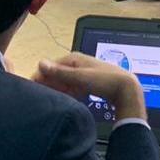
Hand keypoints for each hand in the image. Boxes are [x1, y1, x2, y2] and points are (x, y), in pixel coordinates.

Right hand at [32, 53, 146, 121]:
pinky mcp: (87, 83)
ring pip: (63, 82)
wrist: (126, 90)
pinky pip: (71, 88)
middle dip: (48, 84)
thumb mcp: (80, 77)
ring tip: (51, 101)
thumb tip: (40, 63)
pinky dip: (67, 93)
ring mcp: (82, 74)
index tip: (33, 89)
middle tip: (42, 99)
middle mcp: (77, 64)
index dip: (40, 77)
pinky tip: (64, 101)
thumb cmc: (105, 81)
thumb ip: (60, 72)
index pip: (49, 66)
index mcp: (74, 58)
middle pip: (56, 74)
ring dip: (57, 90)